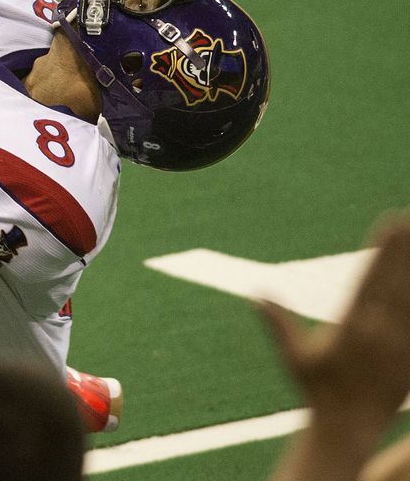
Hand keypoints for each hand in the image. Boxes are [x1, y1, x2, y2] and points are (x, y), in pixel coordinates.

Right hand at [260, 215, 409, 442]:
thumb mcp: (294, 356)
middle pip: (398, 284)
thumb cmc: (316, 390)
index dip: (383, 252)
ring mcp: (402, 347)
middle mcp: (380, 335)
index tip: (392, 223)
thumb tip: (256, 295)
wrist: (350, 428)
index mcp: (351, 329)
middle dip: (405, 253)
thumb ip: (279, 323)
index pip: (370, 281)